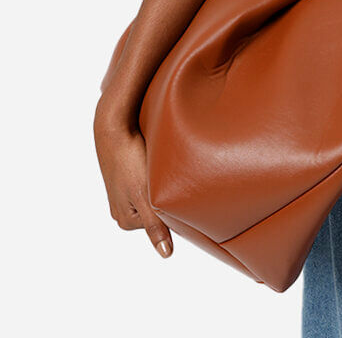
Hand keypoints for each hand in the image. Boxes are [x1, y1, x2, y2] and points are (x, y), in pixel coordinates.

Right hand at [94, 103, 173, 260]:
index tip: (185, 195)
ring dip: (162, 184)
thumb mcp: (144, 196)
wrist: (114, 128)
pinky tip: (158, 164)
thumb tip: (165, 254)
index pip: (162, 224)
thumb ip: (155, 225)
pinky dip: (155, 175)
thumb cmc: (129, 161)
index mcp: (127, 221)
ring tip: (165, 169)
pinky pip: (148, 182)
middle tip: (174, 177)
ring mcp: (124, 193)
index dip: (176, 210)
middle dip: (168, 196)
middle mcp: (124, 211)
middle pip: (157, 210)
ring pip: (153, 195)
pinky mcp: (127, 177)